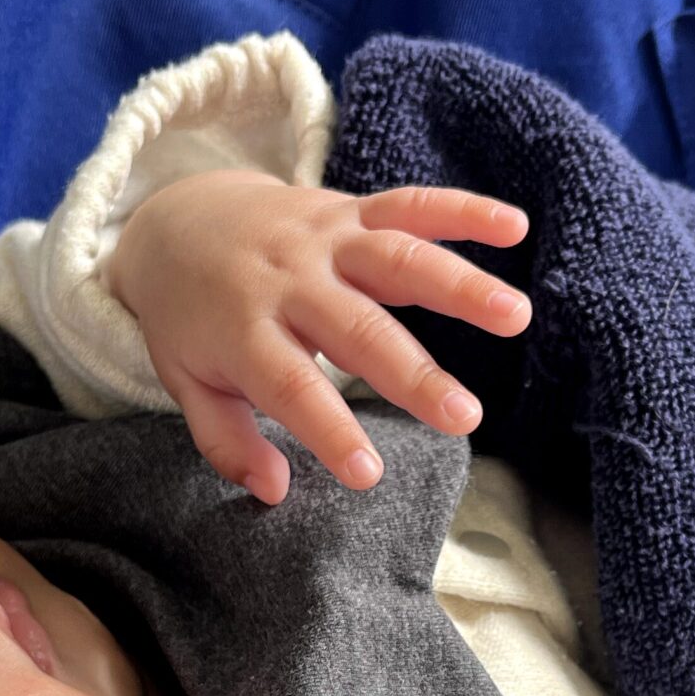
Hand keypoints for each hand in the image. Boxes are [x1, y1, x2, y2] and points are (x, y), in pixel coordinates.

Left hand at [106, 168, 531, 502]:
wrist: (179, 219)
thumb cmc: (192, 319)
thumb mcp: (186, 384)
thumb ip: (227, 442)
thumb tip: (274, 491)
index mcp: (243, 330)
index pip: (290, 385)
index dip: (329, 430)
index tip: (368, 475)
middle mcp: (289, 280)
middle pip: (357, 327)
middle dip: (414, 373)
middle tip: (466, 419)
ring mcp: (325, 240)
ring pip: (397, 258)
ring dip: (459, 284)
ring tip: (515, 317)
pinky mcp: (351, 209)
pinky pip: (409, 204)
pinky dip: (462, 210)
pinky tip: (513, 228)